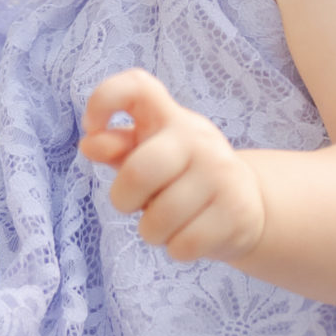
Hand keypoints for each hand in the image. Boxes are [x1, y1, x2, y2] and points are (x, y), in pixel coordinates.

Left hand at [80, 70, 266, 266]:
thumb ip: (118, 147)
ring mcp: (221, 173)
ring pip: (160, 220)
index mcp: (170, 117)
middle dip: (123, 199)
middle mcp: (198, 138)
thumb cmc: (182, 175)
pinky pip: (184, 245)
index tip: (91, 126)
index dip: (104, 98)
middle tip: (131, 204)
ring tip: (167, 222)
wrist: (246, 201)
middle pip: (139, 171)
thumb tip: (89, 145)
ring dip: (152, 232)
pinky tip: (190, 235)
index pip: (138, 86)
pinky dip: (177, 249)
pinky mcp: (236, 211)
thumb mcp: (149, 154)